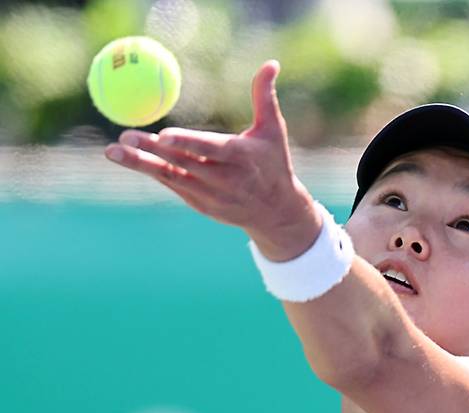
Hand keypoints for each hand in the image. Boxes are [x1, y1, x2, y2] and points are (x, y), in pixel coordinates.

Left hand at [104, 60, 321, 260]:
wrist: (275, 211)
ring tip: (112, 151)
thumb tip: (271, 62)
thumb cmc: (274, 163)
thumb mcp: (273, 130)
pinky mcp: (200, 205)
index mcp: (241, 158)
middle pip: (183, 163)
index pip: (209, 149)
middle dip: (153, 151)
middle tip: (125, 136)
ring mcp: (211, 195)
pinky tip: (132, 159)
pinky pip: (173, 185)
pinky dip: (154, 172)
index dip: (186, 143)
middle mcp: (224, 179)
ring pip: (171, 177)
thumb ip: (264, 96)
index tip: (163, 135)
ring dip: (141, 164)